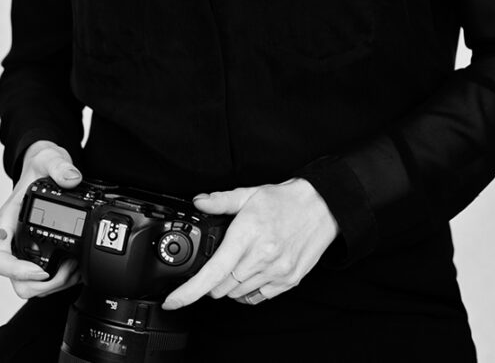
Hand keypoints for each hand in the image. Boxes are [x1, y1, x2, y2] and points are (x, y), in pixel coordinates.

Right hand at [0, 140, 83, 299]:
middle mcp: (13, 240)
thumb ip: (59, 165)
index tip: (38, 270)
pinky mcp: (39, 254)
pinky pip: (44, 279)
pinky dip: (61, 279)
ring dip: (54, 284)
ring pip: (30, 285)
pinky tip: (77, 265)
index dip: (13, 271)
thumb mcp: (48, 159)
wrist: (46, 168)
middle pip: (14, 281)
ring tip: (75, 267)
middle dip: (41, 285)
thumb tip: (72, 179)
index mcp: (7, 222)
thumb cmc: (40, 166)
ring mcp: (25, 249)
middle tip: (66, 270)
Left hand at [161, 178, 338, 309]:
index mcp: (247, 235)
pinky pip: (258, 298)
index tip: (172, 301)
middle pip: (220, 288)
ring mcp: (276, 272)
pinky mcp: (288, 281)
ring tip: (237, 262)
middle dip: (210, 280)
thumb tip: (199, 202)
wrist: (322, 207)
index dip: (188, 292)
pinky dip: (247, 291)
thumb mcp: (249, 193)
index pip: (212, 273)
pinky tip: (250, 273)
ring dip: (229, 285)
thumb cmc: (284, 201)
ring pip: (237, 294)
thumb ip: (221, 200)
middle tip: (216, 261)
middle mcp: (261, 257)